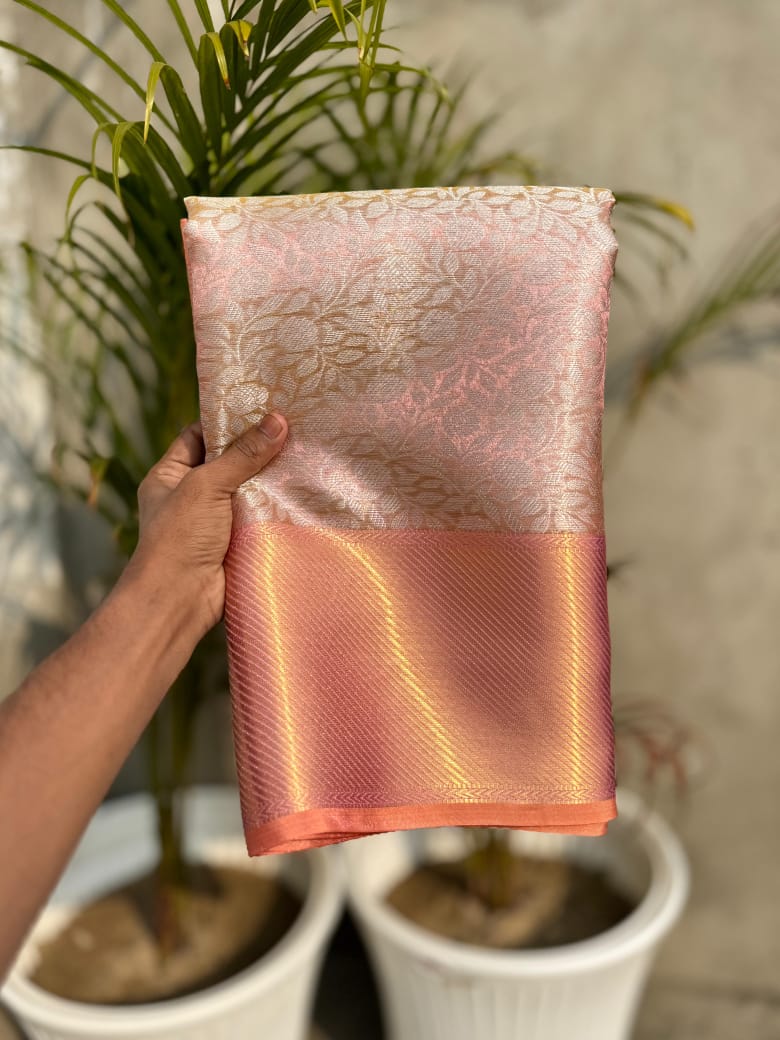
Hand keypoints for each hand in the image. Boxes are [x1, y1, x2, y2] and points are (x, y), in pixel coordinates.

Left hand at [123, 413, 287, 639]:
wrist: (179, 599)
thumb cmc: (179, 538)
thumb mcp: (207, 485)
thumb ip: (243, 455)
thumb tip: (277, 421)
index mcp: (169, 475)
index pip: (197, 436)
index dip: (225, 422)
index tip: (259, 407)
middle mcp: (188, 495)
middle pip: (226, 462)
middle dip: (255, 449)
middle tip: (290, 428)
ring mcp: (212, 521)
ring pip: (245, 490)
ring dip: (268, 479)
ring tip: (302, 454)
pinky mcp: (233, 542)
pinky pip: (256, 517)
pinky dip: (274, 507)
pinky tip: (300, 491)